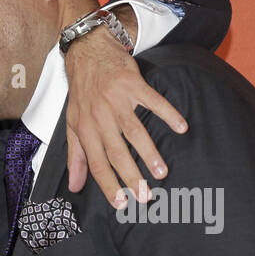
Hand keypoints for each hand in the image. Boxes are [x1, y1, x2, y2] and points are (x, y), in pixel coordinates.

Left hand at [63, 15, 187, 207]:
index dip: (107, 184)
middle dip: (131, 176)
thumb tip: (74, 187)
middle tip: (146, 195)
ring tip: (162, 172)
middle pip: (116, 151)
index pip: (96, 163)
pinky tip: (181, 127)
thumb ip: (76, 157)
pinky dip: (168, 113)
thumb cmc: (82, 92)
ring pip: (133, 130)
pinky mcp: (132, 84)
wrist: (88, 51)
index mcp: (85, 129)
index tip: (121, 203)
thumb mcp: (72, 124)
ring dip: (149, 152)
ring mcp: (116, 99)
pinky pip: (152, 101)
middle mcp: (99, 116)